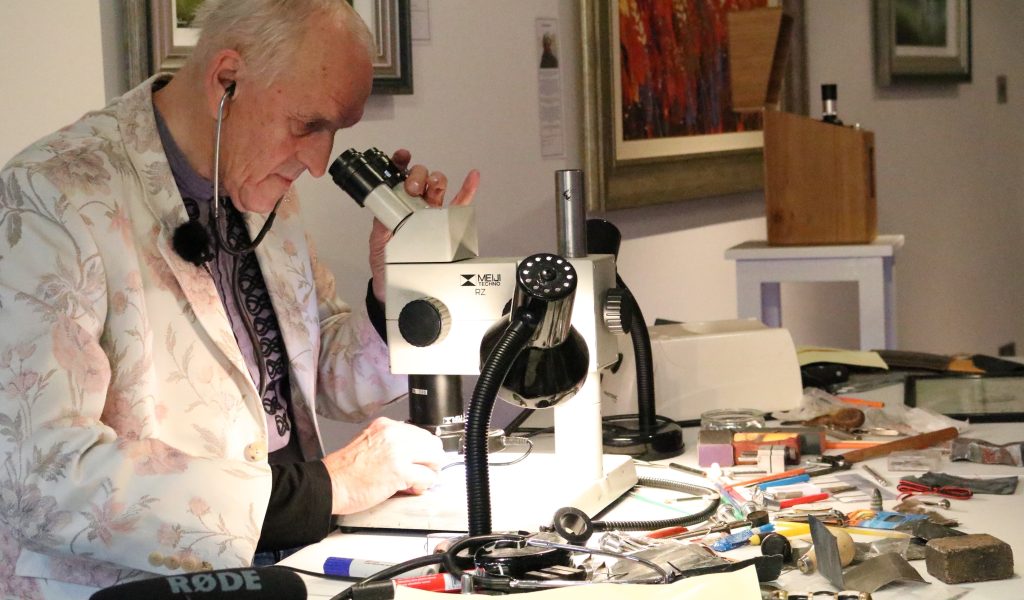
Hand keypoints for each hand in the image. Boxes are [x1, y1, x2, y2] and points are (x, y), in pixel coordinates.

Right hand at [322, 417, 445, 514]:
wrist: (328, 484)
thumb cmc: (344, 471)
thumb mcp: (370, 443)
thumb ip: (392, 444)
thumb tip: (414, 456)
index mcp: (386, 425)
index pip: (421, 432)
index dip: (423, 451)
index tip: (420, 461)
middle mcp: (393, 434)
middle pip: (433, 443)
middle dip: (431, 461)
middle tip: (422, 473)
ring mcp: (398, 451)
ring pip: (435, 459)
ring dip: (429, 473)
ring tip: (416, 482)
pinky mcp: (399, 471)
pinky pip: (427, 478)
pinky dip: (422, 486)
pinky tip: (410, 489)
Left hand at [369, 149, 479, 302]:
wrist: (397, 287)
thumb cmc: (386, 264)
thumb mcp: (378, 242)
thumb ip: (382, 224)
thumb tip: (387, 210)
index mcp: (396, 206)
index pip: (399, 177)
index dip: (401, 163)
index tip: (402, 158)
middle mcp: (415, 206)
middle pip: (422, 178)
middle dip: (418, 175)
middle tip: (412, 188)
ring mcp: (432, 214)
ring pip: (438, 187)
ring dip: (437, 181)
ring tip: (431, 189)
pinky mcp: (448, 226)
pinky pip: (460, 205)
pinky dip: (468, 190)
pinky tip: (472, 177)